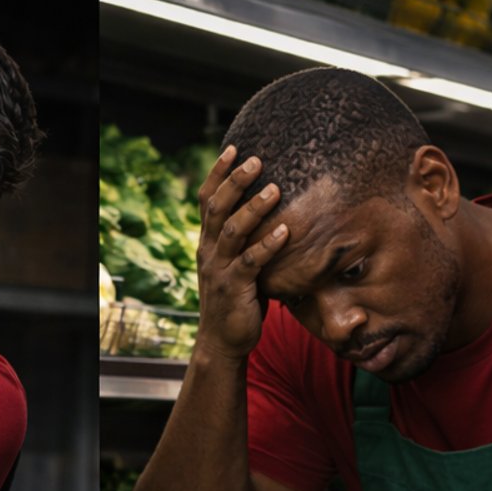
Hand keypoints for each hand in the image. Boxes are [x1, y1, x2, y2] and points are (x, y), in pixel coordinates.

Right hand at [194, 146, 288, 360]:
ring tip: (275, 188)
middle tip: (256, 159)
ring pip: (233, 230)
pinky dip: (267, 245)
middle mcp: (208, 251)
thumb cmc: (236, 300)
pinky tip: (285, 231)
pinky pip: (251, 262)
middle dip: (235, 181)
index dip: (217, 173)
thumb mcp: (236, 265)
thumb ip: (245, 242)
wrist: (223, 342)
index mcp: (207, 242)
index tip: (234, 148)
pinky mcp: (234, 288)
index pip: (207, 200)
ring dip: (254, 208)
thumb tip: (275, 214)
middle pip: (217, 207)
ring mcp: (219, 269)